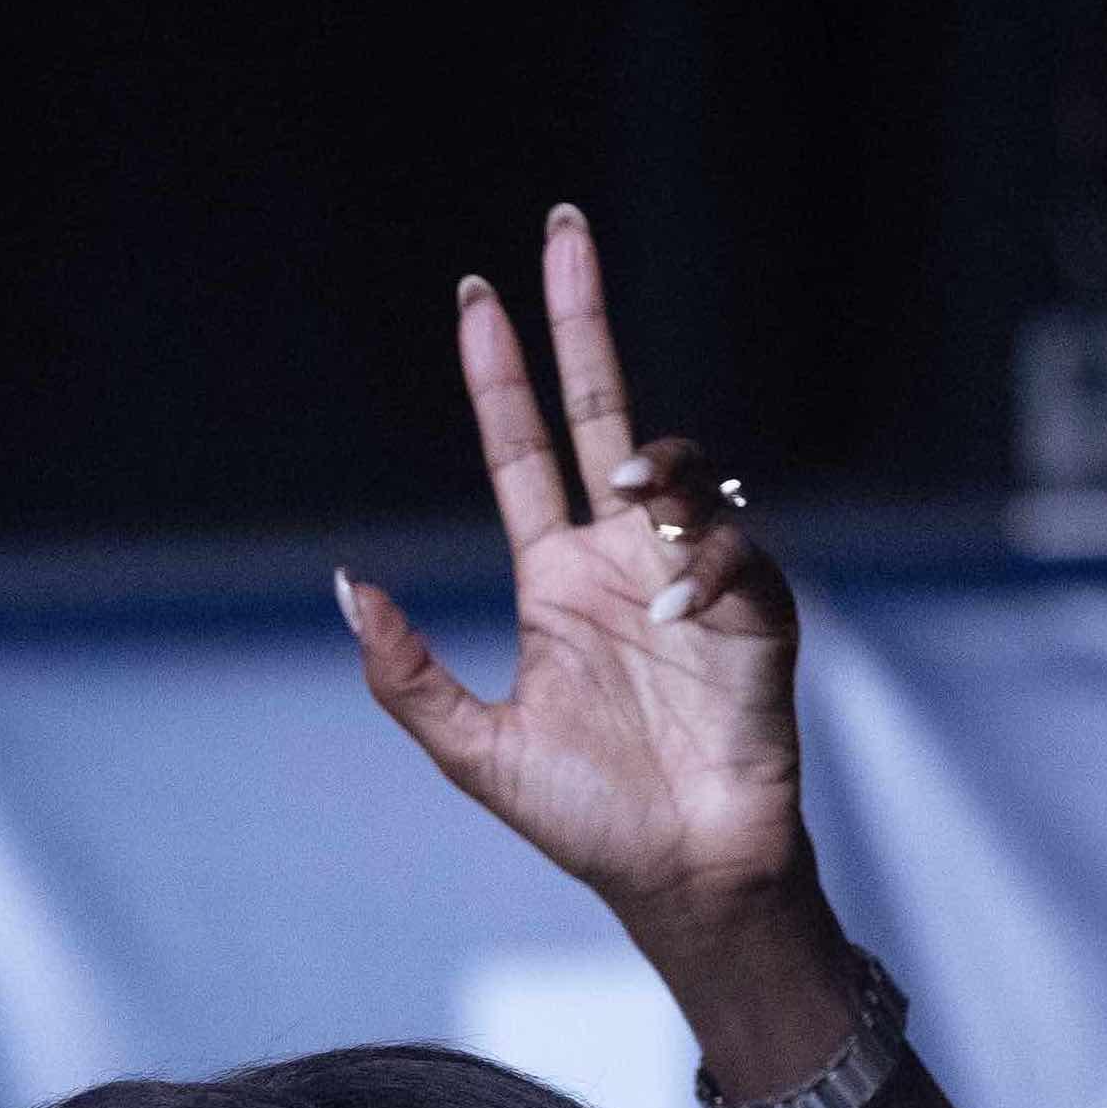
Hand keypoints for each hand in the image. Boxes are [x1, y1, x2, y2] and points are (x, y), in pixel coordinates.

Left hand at [342, 207, 813, 961]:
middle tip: (562, 229)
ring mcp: (692, 575)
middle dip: (582, 320)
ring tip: (639, 496)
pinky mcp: (757, 610)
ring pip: (680, 470)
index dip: (502, 376)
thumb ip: (408, 674)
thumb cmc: (587, 819)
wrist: (685, 877)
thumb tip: (349, 583)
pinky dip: (709, 562)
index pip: (523, 451)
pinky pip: (737, 550)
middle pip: (602, 411)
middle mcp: (622, 558)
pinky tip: (685, 607)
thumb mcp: (473, 751)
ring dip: (659, 468)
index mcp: (555, 579)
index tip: (476, 297)